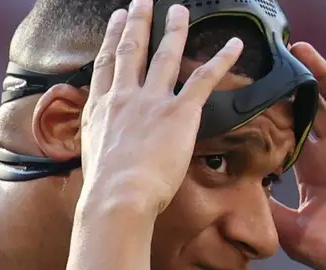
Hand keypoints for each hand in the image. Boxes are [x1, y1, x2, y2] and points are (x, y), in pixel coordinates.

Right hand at [78, 0, 244, 215]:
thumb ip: (99, 139)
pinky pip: (203, 79)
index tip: (117, 20)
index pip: (106, 65)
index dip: (111, 38)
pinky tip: (233, 44)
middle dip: (138, 22)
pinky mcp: (180, 112)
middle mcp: (124, 96)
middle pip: (131, 50)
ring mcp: (152, 101)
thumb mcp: (92, 155)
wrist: (119, 195)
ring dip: (174, 29)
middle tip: (142, 2)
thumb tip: (103, 144)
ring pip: (164, 55)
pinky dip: (221, 59)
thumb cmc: (106, 188)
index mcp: (101, 109)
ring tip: (178, 10)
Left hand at [271, 44, 325, 269]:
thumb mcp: (300, 238)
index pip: (291, 133)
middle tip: (275, 54)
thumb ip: (273, 213)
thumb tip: (237, 193)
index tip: (251, 88)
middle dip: (298, 82)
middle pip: (316, 110)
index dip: (274, 111)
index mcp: (314, 173)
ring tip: (305, 52)